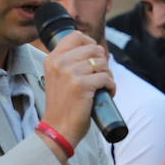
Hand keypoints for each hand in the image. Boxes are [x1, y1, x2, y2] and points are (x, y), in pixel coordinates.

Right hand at [40, 31, 112, 146]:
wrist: (58, 128)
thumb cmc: (64, 104)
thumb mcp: (59, 77)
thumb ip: (70, 62)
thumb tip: (96, 50)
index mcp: (53, 58)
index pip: (76, 36)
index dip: (91, 44)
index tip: (94, 58)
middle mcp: (59, 63)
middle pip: (94, 49)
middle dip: (103, 62)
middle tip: (101, 77)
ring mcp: (70, 73)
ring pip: (103, 63)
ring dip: (108, 75)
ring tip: (102, 87)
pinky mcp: (82, 85)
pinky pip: (107, 78)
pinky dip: (111, 87)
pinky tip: (106, 94)